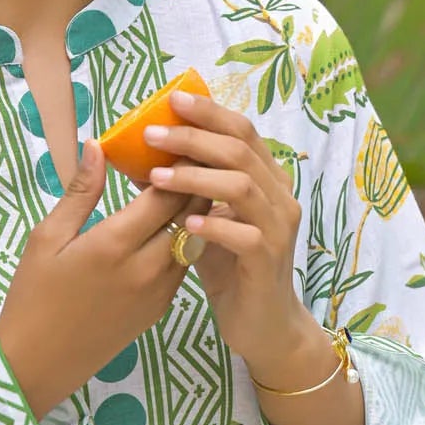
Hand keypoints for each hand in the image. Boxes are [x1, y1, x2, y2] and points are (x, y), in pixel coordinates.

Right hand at [0, 137, 208, 418]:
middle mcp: (146, 268)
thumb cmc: (33, 297)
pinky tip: (167, 226)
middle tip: (188, 156)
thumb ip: (80, 192)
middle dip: (194, 182)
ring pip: (193, 239)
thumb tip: (97, 146)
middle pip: (191, 215)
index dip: (178, 164)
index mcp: (114, 244)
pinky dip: (183, 239)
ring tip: (180, 186)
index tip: (177, 141)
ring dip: (192, 212)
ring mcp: (158, 292)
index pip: (166, 194)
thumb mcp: (46, 238)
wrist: (39, 364)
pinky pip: (183, 265)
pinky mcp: (160, 309)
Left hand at [142, 88, 317, 383]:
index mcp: (266, 179)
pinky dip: (213, 226)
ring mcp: (278, 228)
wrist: (264, 325)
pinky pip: (244, 235)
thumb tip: (146, 160)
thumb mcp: (206, 221)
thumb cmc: (232, 269)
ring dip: (196, 177)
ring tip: (157, 177)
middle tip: (151, 134)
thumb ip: (188, 191)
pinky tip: (185, 224)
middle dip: (193, 137)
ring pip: (241, 186)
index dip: (209, 112)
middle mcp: (279, 196)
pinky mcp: (269, 261)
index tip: (171, 100)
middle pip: (240, 149)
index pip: (242, 131)